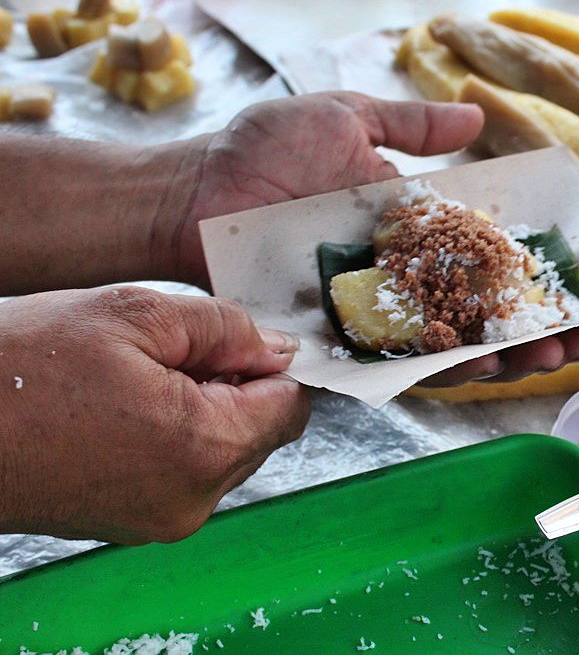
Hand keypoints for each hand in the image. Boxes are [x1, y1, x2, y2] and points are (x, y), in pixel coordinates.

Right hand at [0, 286, 309, 543]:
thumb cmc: (21, 366)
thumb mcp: (136, 314)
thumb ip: (226, 328)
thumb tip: (278, 347)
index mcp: (205, 448)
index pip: (291, 406)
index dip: (274, 364)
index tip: (242, 339)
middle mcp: (193, 499)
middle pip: (261, 432)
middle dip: (236, 386)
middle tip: (174, 351)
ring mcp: (161, 520)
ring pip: (223, 452)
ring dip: (204, 410)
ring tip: (139, 378)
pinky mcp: (131, 524)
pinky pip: (184, 473)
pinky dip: (174, 437)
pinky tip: (124, 407)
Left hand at [154, 91, 578, 384]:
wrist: (196, 193)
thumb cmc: (262, 152)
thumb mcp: (345, 119)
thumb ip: (410, 126)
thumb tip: (476, 118)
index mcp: (413, 230)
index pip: (488, 258)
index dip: (535, 274)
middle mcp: (402, 278)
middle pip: (482, 309)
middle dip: (535, 326)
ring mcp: (374, 313)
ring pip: (451, 342)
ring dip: (505, 353)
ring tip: (550, 355)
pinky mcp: (341, 341)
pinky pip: (396, 363)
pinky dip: (440, 368)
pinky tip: (483, 367)